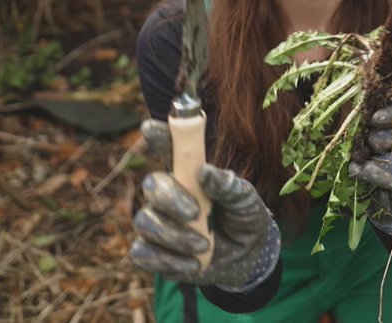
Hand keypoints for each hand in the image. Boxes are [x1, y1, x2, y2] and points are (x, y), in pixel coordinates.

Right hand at [130, 120, 279, 289]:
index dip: (158, 136)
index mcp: (190, 173)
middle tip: (195, 213)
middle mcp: (169, 194)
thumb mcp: (246, 200)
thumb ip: (229, 186)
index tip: (151, 127)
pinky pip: (143, 254)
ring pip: (145, 221)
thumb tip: (205, 172)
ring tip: (204, 244)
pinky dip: (167, 261)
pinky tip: (192, 263)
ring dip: (174, 235)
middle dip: (170, 199)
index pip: (169, 148)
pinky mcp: (154, 253)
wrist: (248, 257)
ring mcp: (159, 223)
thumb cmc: (244, 218)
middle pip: (151, 186)